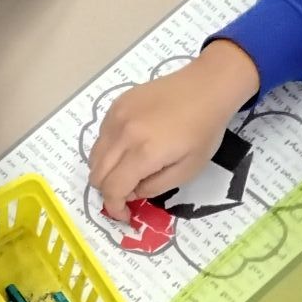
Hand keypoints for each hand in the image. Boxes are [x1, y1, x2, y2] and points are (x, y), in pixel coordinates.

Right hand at [88, 40, 259, 219]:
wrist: (206, 87)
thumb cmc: (204, 131)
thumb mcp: (188, 170)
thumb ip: (155, 187)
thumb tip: (131, 191)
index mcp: (144, 153)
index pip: (112, 189)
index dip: (115, 208)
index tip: (125, 215)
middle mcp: (123, 134)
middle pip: (97, 174)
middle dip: (109, 192)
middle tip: (128, 192)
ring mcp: (117, 117)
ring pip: (95, 156)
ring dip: (107, 171)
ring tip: (129, 170)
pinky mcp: (117, 105)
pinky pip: (101, 136)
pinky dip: (109, 150)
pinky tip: (130, 147)